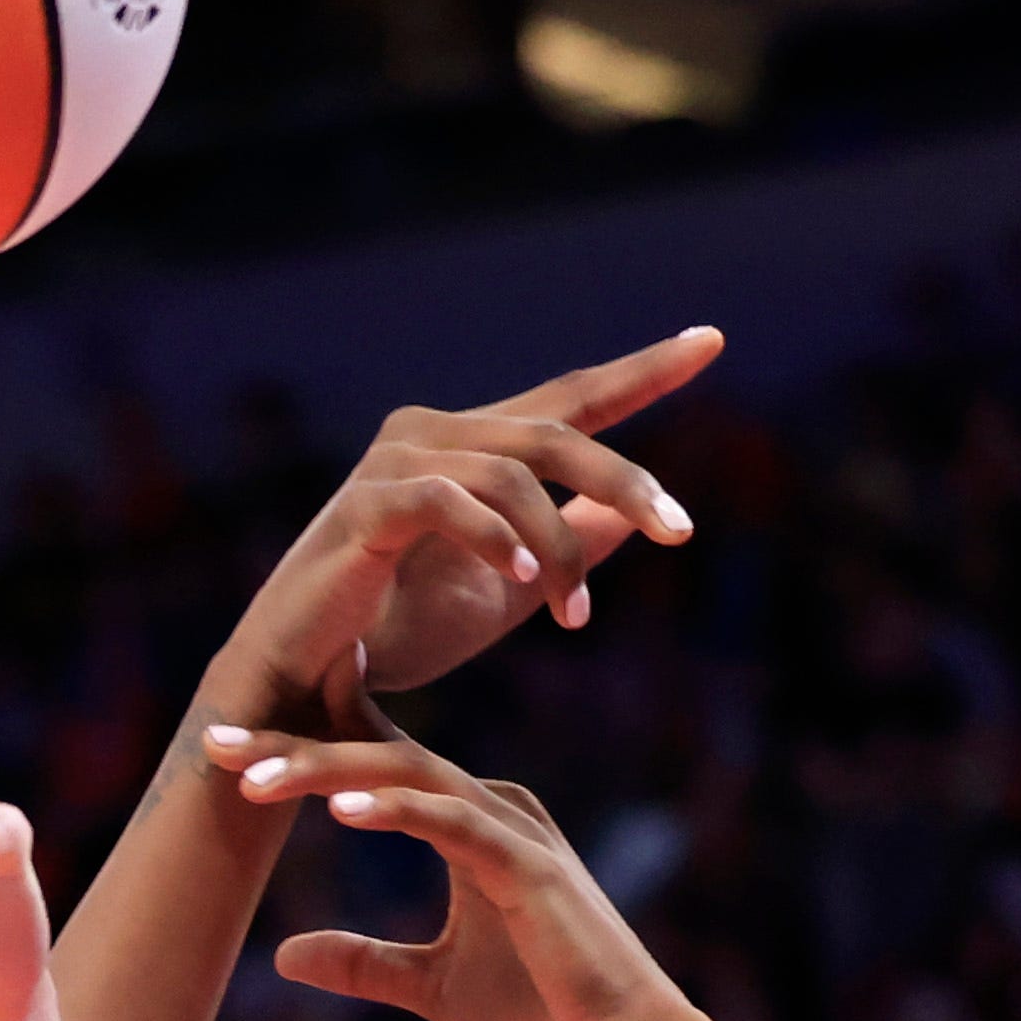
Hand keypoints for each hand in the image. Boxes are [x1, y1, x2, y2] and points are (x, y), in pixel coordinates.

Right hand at [202, 330, 720, 724]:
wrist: (309, 680)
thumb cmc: (400, 630)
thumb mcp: (509, 589)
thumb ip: (567, 544)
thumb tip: (633, 518)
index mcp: (473, 447)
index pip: (573, 398)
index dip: (644, 370)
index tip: (711, 341)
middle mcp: (434, 433)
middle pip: (558, 430)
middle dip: (627, 481)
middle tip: (679, 531)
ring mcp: (394, 462)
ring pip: (513, 471)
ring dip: (557, 547)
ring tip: (574, 617)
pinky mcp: (364, 506)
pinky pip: (445, 500)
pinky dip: (493, 537)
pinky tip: (524, 578)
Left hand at [222, 720, 694, 1020]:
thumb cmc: (543, 1009)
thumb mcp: (430, 987)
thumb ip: (365, 963)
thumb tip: (284, 955)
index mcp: (465, 822)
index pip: (373, 767)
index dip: (303, 750)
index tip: (225, 752)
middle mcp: (488, 806)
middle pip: (377, 754)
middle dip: (292, 744)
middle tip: (214, 740)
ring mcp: (510, 826)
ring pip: (407, 773)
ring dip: (327, 770)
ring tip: (254, 778)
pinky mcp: (526, 863)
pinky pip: (451, 821)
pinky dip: (395, 808)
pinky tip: (338, 807)